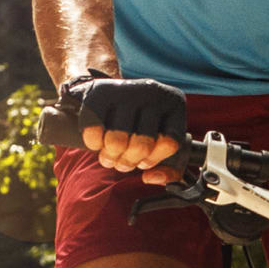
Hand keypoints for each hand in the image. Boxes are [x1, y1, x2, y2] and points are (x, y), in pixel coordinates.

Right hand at [58, 71, 186, 175]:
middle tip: (122, 162)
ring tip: (110, 155)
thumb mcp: (162, 144)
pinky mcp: (100, 92)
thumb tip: (151, 177)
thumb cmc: (141, 125)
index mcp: (175, 103)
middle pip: (142, 145)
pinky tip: (97, 142)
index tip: (144, 161)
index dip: (154, 159)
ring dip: (110, 157)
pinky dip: (93, 144)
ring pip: (117, 141)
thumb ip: (169, 170)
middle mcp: (153, 92)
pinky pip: (94, 131)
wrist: (111, 96)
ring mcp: (126, 90)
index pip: (170, 143)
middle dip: (129, 162)